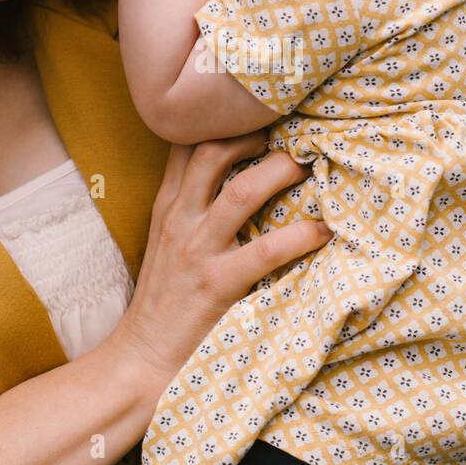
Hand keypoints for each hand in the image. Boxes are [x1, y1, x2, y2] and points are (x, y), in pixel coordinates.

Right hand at [114, 132, 333, 389]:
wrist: (141, 359)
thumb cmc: (166, 299)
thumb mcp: (169, 240)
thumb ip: (195, 204)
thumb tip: (241, 170)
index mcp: (169, 205)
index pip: (188, 140)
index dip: (223, 116)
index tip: (258, 105)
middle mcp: (180, 218)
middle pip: (213, 149)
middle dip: (258, 133)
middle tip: (295, 132)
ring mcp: (197, 250)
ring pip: (243, 191)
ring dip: (284, 172)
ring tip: (314, 166)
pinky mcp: (216, 285)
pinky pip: (265, 250)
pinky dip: (301, 236)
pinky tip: (324, 231)